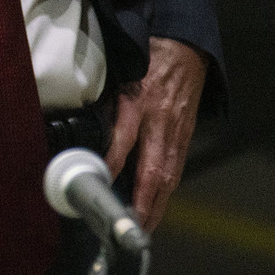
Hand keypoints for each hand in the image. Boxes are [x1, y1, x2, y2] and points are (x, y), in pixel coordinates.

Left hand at [104, 36, 206, 230]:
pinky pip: (176, 168)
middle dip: (144, 203)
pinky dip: (165, 191)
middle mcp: (161, 121)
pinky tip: (157, 205)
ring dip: (157, 204)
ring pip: (169, 175)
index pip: (124, 139)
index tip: (99, 184)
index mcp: (140, 102)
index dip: (112, 163)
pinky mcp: (186, 135)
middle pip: (154, 170)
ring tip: (143, 227)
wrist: (186, 47)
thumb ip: (106, 107)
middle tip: (131, 227)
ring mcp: (177, 130)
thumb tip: (87, 138)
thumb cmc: (147, 61)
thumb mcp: (120, 77)